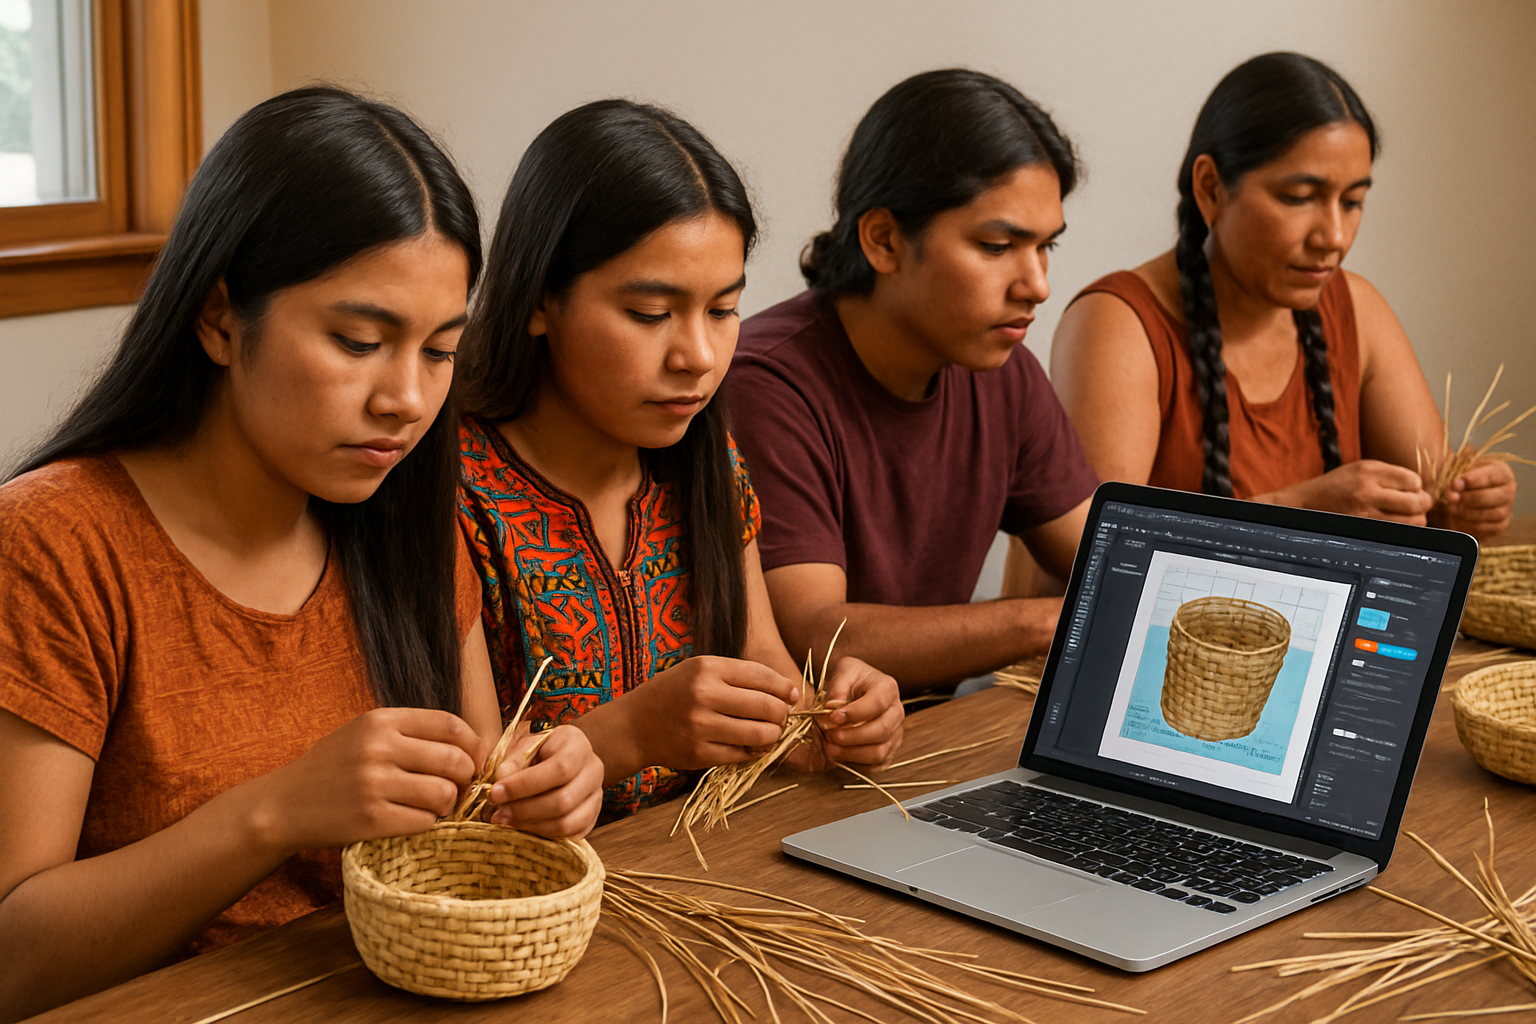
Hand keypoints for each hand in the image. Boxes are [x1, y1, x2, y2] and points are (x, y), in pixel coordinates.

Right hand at [251, 708, 483, 853]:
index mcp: (382, 720)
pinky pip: (424, 822)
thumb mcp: (365, 733)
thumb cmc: (332, 768)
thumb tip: (470, 747)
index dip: (472, 746)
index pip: (452, 725)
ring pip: (444, 794)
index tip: (471, 761)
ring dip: (445, 805)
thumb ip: (411, 733)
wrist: (282, 804)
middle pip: (455, 761)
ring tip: (429, 807)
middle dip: (465, 779)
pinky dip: (425, 824)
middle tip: (454, 790)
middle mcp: (379, 747)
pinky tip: (409, 820)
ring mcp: (374, 783)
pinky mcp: (370, 818)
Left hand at [488, 725, 603, 837]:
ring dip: (532, 826)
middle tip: (498, 812)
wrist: (556, 759)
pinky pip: (569, 836)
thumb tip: (502, 778)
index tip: (496, 792)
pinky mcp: (591, 818)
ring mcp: (596, 797)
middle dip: (525, 810)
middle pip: (564, 800)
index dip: (525, 784)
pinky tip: (523, 826)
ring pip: (567, 823)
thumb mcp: (524, 746)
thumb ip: (513, 760)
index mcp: (579, 745)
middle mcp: (594, 770)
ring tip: (507, 821)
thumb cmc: (537, 751)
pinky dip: (543, 835)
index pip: (559, 769)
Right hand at [623, 656, 799, 769]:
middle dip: (782, 714)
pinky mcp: (699, 753)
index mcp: (707, 668)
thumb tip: (788, 692)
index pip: (762, 676)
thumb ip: (740, 677)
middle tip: (781, 717)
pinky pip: (742, 755)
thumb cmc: (674, 693)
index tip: (791, 695)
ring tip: (768, 732)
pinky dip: (753, 752)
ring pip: (759, 734)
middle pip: (766, 706)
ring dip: (772, 735)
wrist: (634, 724)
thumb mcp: (701, 670)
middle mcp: (704, 695)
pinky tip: (748, 745)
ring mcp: (701, 727)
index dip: (784, 687)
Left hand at [786, 656, 903, 771]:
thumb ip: (838, 688)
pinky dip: (858, 764)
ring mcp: (896, 733)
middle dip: (852, 737)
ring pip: (880, 752)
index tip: (832, 717)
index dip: (854, 714)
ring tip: (830, 749)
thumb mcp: (843, 672)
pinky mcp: (889, 749)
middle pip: (882, 731)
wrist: (856, 686)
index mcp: (888, 688)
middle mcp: (897, 712)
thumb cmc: (850, 678)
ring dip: (853, 754)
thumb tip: (832, 708)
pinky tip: (840, 756)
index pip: (877, 704)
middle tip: (829, 735)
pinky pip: (878, 765)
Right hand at [1275, 460, 1432, 523]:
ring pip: (1412, 521)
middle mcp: (1368, 491)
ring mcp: (1365, 513)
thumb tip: (1419, 487)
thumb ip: (1389, 474)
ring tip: (1403, 514)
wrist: (1305, 503)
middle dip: (1422, 504)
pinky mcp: (1363, 528)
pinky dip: (1402, 528)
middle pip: (1417, 502)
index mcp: (1369, 471)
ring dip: (1414, 518)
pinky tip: (1392, 521)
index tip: (1408, 489)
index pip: (1414, 481)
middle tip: (1417, 504)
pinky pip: (1398, 532)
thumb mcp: (1360, 468)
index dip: (1415, 486)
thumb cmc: (1335, 485)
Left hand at [1431, 460, 1515, 538]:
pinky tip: (1456, 521)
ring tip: (1450, 509)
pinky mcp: (1500, 525)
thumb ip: (1457, 479)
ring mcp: (1506, 509)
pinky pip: (1487, 528)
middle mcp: (1508, 490)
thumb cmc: (1461, 479)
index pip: (1491, 476)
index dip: (1472, 480)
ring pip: (1491, 514)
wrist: (1461, 495)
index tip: (1455, 484)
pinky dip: (1470, 525)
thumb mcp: (1459, 471)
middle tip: (1450, 499)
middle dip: (1467, 498)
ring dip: (1467, 513)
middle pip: (1491, 497)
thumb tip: (1454, 489)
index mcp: (1501, 472)